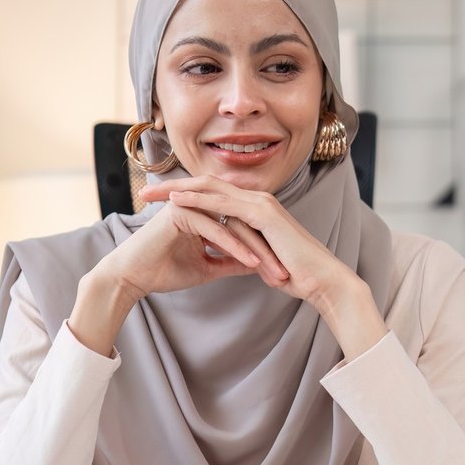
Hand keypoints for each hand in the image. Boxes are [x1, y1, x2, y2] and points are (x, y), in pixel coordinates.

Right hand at [66, 195, 286, 355]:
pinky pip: (217, 230)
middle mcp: (200, 204)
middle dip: (268, 250)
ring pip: (234, 225)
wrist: (132, 278)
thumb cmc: (164, 272)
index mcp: (206, 213)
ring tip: (274, 271)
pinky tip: (252, 263)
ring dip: (257, 250)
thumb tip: (256, 264)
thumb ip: (232, 262)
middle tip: (287, 272)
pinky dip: (236, 248)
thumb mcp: (208, 268)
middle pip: (244, 224)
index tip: (283, 273)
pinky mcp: (181, 211)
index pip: (244, 228)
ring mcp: (191, 204)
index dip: (265, 251)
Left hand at [139, 175, 388, 358]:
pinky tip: (175, 200)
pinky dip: (197, 200)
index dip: (184, 194)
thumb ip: (245, 251)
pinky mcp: (263, 215)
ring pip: (211, 189)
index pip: (213, 195)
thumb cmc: (297, 274)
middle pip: (207, 185)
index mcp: (256, 208)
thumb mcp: (261, 258)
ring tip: (150, 192)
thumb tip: (232, 256)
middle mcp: (258, 199)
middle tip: (142, 189)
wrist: (322, 280)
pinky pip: (223, 204)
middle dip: (172, 185)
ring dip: (177, 189)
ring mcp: (261, 204)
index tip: (156, 200)